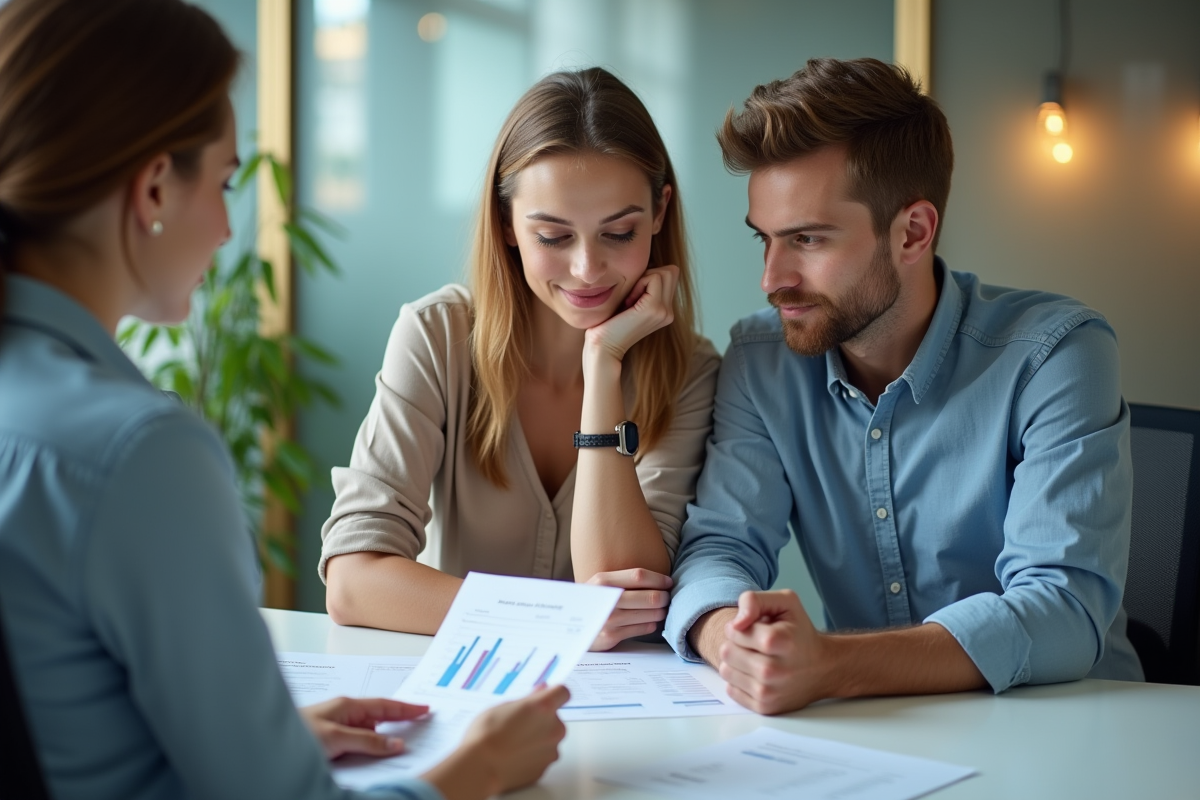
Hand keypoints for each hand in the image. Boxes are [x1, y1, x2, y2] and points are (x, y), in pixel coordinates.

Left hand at [298, 696, 430, 758]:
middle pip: (380, 717)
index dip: (407, 708)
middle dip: (401, 719)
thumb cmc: (296, 734)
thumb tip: (396, 743)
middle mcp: (344, 715)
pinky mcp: (332, 744)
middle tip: (422, 722)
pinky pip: (359, 744)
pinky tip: (377, 755)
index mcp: (347, 706)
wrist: (268, 747)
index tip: (426, 708)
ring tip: (405, 741)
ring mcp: (338, 729)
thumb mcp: (336, 738)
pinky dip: (372, 747)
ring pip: (370, 732)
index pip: (385, 706)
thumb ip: (367, 740)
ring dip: (386, 736)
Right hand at [422, 684, 569, 799]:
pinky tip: (514, 757)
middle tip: (518, 724)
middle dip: (541, 720)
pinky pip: (543, 757)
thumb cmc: (486, 735)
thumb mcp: (503, 707)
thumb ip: (528, 699)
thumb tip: (541, 691)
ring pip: (549, 739)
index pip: (562, 693)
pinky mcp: (545, 768)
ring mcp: (551, 750)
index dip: (553, 694)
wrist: (479, 768)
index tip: (544, 698)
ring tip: (513, 744)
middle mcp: (554, 728)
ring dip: (538, 739)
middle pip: (555, 719)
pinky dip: (533, 756)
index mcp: (544, 707)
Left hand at [583, 264, 678, 363]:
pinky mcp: (655, 308)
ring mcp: (665, 311)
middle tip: (630, 297)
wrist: (603, 348)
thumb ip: (642, 287)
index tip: (631, 296)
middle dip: (648, 276)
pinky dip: (638, 284)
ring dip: (643, 280)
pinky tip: (627, 303)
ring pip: (665, 272)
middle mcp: (669, 312)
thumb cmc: (608, 323)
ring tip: (629, 301)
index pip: (669, 275)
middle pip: (670, 271)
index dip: (648, 277)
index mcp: (665, 310)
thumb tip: (648, 264)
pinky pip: (654, 277)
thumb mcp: (629, 301)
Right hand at [586, 568, 672, 650]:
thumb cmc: (591, 602)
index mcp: (603, 582)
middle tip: (667, 598)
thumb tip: (659, 581)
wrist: (566, 626)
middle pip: (649, 596)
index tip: (669, 582)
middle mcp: (606, 600)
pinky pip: (643, 628)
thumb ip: (622, 581)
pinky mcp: (611, 636)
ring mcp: (609, 620)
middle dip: (664, 597)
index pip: (639, 576)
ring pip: (650, 614)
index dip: (659, 579)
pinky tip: (650, 622)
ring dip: (661, 612)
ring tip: (662, 610)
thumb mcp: (599, 586)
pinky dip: (651, 624)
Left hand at [717, 589, 830, 714]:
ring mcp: (768, 692)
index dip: (739, 626)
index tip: (754, 628)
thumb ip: (754, 600)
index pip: (733, 631)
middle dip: (736, 644)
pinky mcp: (764, 707)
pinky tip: (756, 674)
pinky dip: (740, 680)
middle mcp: (773, 670)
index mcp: (779, 640)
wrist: (823, 668)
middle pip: (726, 651)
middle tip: (754, 644)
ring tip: (755, 657)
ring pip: (726, 670)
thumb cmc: (800, 633)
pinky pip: (731, 689)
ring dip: (736, 662)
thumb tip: (735, 623)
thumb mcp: (785, 603)